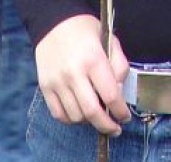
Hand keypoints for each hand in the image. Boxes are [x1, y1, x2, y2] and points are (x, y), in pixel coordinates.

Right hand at [35, 16, 130, 132]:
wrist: (54, 23)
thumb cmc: (85, 32)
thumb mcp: (109, 41)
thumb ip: (119, 67)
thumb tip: (118, 95)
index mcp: (93, 60)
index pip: (110, 96)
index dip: (120, 111)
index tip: (125, 118)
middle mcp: (74, 74)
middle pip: (92, 113)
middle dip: (106, 126)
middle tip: (114, 129)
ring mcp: (57, 83)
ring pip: (76, 117)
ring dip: (89, 122)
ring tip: (95, 116)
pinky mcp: (46, 88)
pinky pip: (60, 115)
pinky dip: (71, 120)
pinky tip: (79, 114)